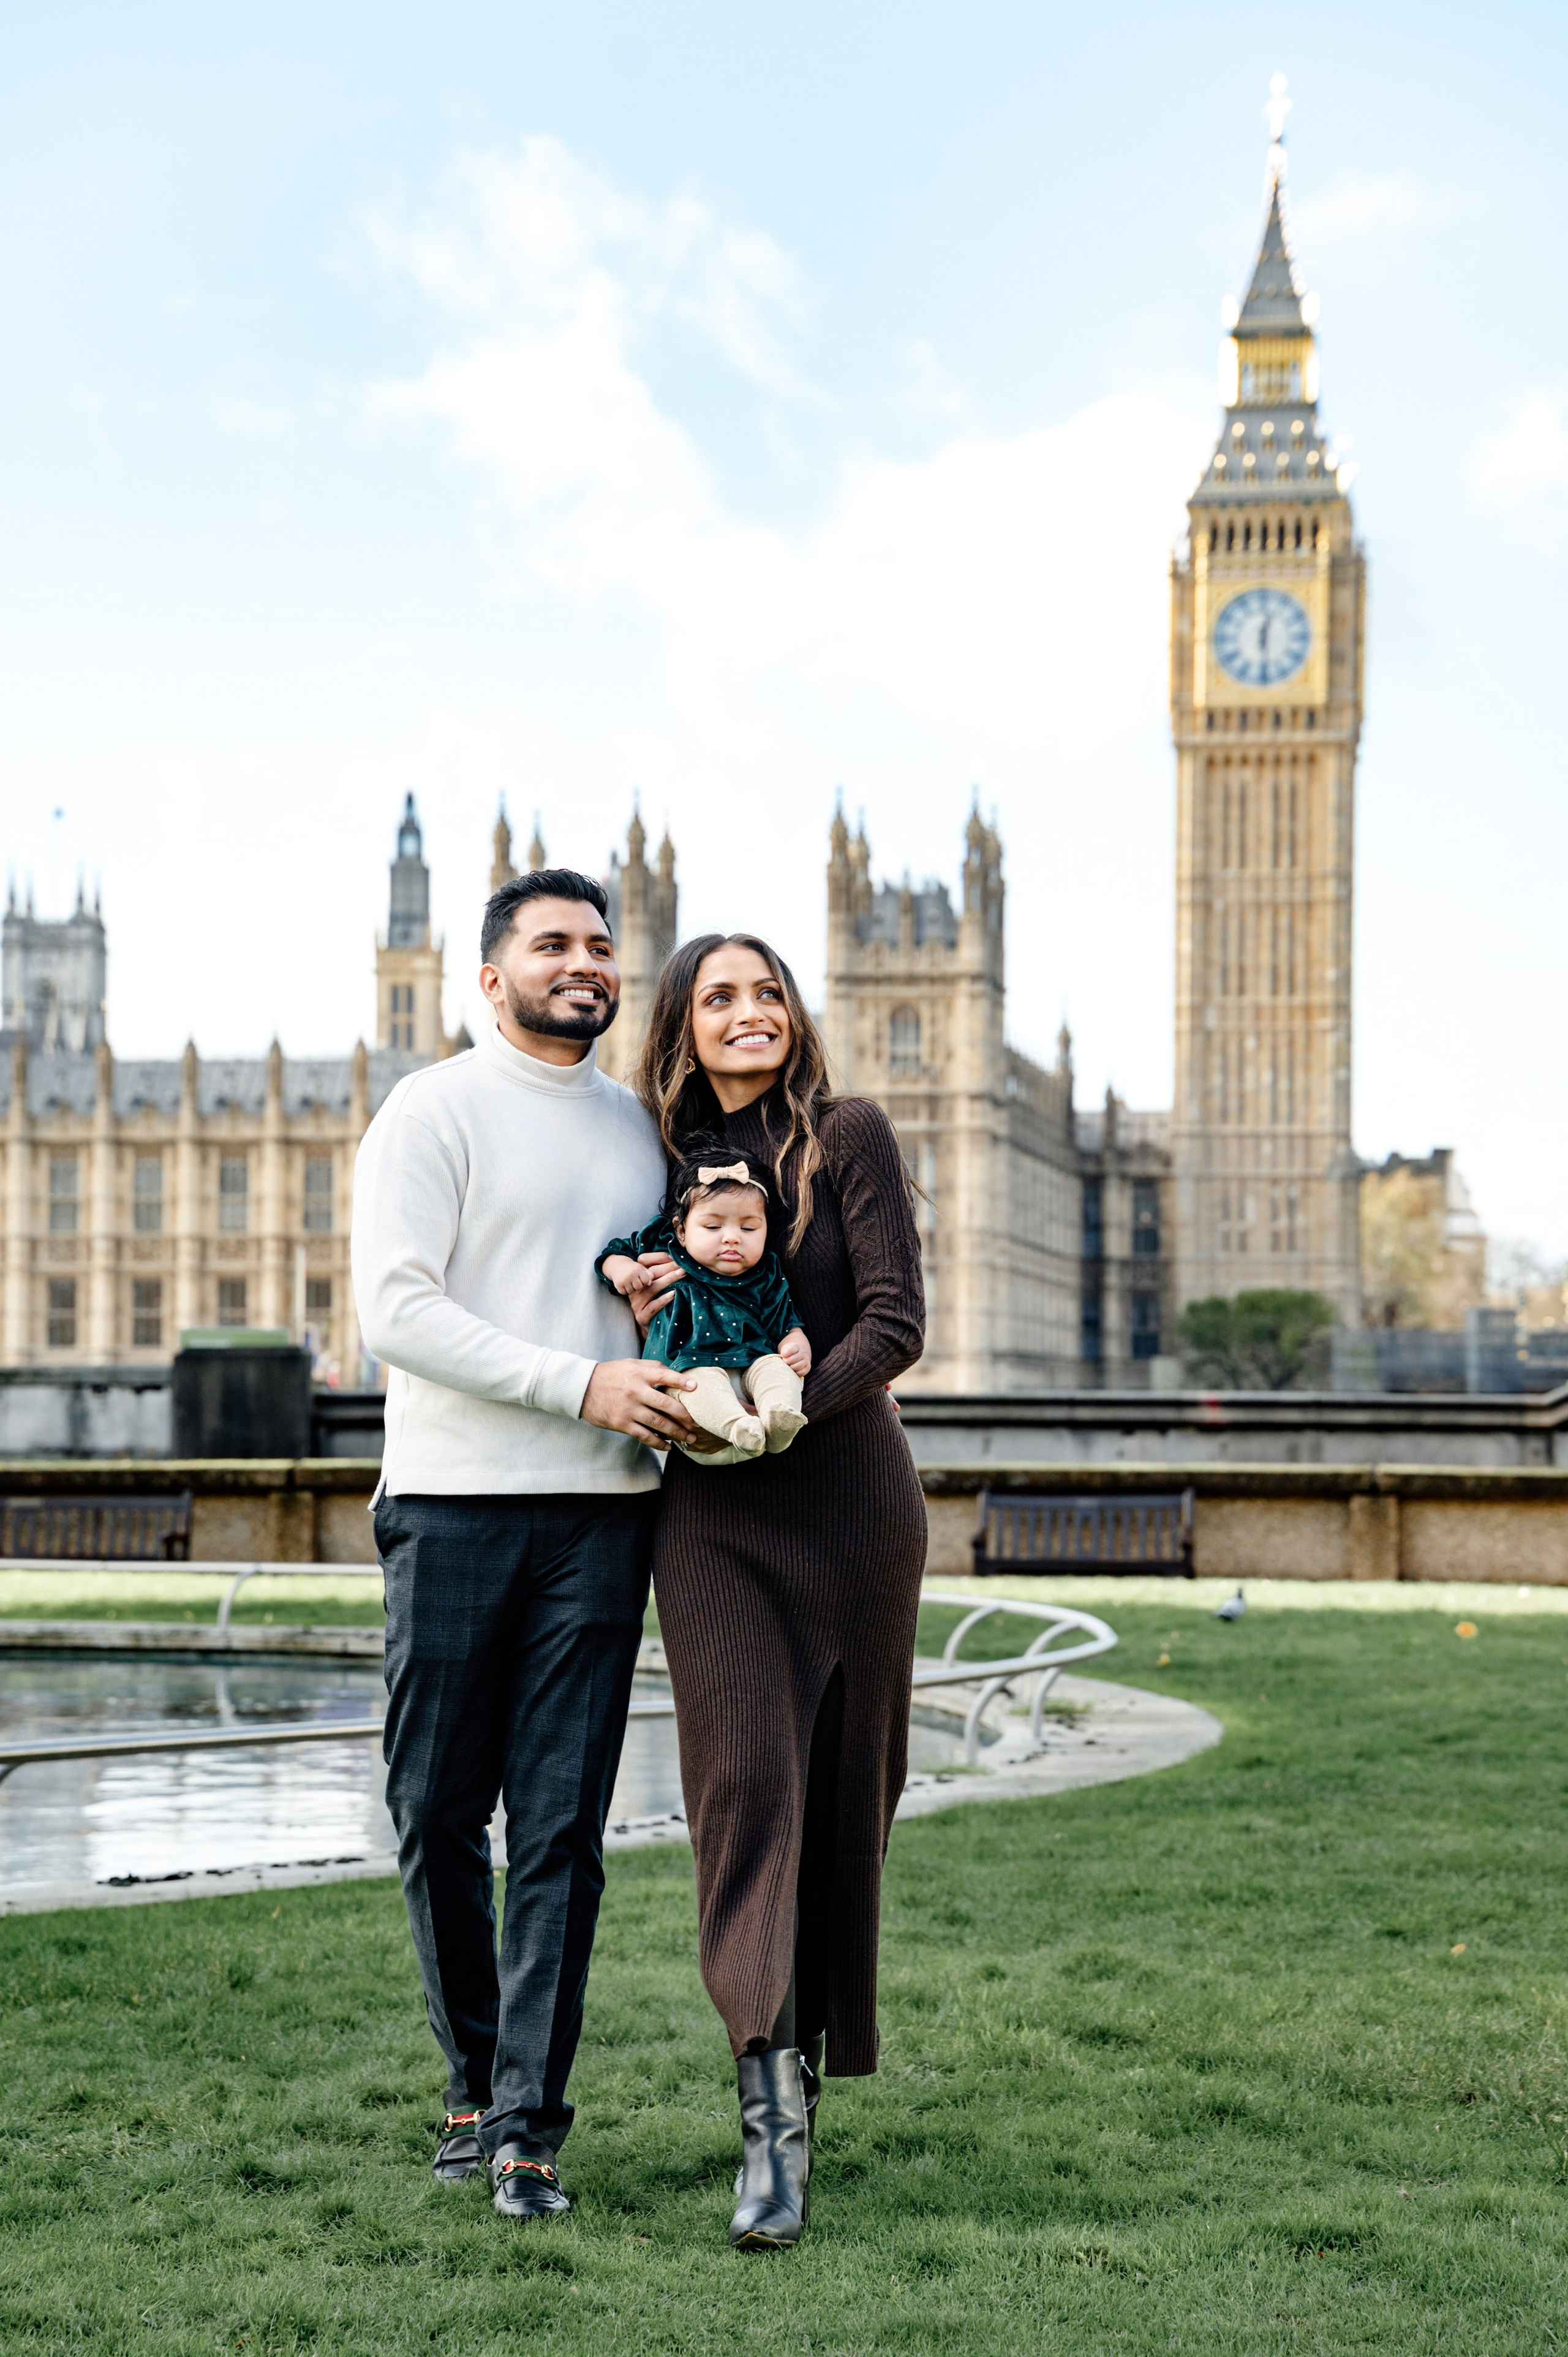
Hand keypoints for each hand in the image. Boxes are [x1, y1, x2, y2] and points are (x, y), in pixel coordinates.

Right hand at [580, 1360, 697, 1447]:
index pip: (664, 1376)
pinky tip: (669, 1446)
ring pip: (658, 1423)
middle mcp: (635, 1391)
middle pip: (665, 1404)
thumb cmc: (609, 1375)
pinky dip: (658, 1443)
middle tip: (697, 1422)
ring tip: (689, 1437)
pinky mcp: (622, 1423)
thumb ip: (651, 1367)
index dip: (681, 1381)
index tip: (696, 1387)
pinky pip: (644, 1436)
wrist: (582, 1389)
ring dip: (676, 1432)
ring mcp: (629, 1409)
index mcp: (638, 1374)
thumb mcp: (629, 1364)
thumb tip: (674, 1372)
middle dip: (684, 1415)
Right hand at [600, 1253, 648, 1297]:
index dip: (644, 1281)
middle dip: (637, 1285)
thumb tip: (649, 1284)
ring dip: (630, 1288)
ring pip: (631, 1291)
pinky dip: (624, 1290)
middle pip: (639, 1287)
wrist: (618, 1265)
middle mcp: (631, 1274)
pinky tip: (623, 1284)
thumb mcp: (642, 1269)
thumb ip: (650, 1275)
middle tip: (634, 1280)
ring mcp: (624, 1279)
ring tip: (629, 1282)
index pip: (646, 1281)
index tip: (640, 1277)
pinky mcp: (618, 1284)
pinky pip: (624, 1292)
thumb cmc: (633, 1269)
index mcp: (638, 1269)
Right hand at [629, 1251, 684, 1335]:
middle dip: (668, 1267)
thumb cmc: (657, 1300)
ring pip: (652, 1288)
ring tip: (682, 1274)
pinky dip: (663, 1300)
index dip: (660, 1257)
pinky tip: (674, 1294)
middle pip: (651, 1273)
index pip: (645, 1261)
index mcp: (637, 1277)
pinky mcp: (641, 1316)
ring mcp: (637, 1302)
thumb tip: (678, 1257)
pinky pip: (652, 1306)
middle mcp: (635, 1288)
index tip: (676, 1256)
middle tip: (683, 1264)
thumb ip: (663, 1270)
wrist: (651, 1325)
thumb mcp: (659, 1283)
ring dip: (668, 1280)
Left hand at [777, 1327, 811, 1376]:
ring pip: (797, 1366)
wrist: (798, 1354)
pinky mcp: (807, 1368)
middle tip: (785, 1362)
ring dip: (790, 1368)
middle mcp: (803, 1353)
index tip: (783, 1355)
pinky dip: (795, 1373)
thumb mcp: (785, 1349)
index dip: (785, 1354)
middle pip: (792, 1359)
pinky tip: (793, 1370)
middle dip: (786, 1362)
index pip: (791, 1349)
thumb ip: (784, 1353)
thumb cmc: (788, 1353)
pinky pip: (801, 1373)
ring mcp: (806, 1360)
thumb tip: (784, 1361)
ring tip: (788, 1366)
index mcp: (797, 1346)